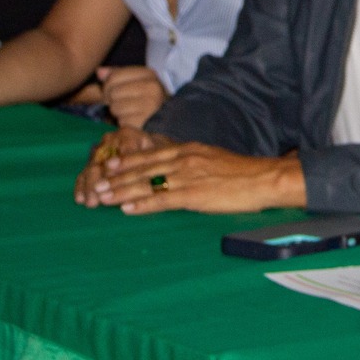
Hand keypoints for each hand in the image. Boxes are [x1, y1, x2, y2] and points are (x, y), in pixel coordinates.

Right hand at [74, 127, 150, 202]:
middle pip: (102, 161)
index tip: (114, 185)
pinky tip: (79, 199)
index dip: (119, 168)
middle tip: (97, 199)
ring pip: (92, 168)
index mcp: (128, 135)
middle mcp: (110, 139)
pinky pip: (84, 173)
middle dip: (99, 181)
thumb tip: (140, 184)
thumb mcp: (158, 158)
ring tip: (90, 203)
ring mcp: (99, 149)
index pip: (123, 151)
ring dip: (89, 186)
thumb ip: (148, 166)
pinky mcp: (92, 160)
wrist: (145, 149)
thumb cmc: (155, 157)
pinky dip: (82, 186)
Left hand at [77, 132, 305, 214]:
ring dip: (121, 191)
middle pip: (142, 168)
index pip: (149, 154)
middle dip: (115, 177)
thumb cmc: (241, 172)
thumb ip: (189, 160)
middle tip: (94, 183)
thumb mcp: (211, 157)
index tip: (106, 164)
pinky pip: (163, 200)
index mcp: (187, 150)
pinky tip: (127, 209)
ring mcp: (188, 177)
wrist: (264, 178)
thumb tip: (172, 164)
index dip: (125, 161)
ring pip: (147, 183)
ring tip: (101, 197)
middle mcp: (183, 159)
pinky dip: (143, 204)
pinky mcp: (195, 195)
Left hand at [96, 65, 167, 129]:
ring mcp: (151, 105)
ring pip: (115, 107)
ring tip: (130, 112)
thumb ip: (116, 74)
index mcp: (149, 74)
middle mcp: (153, 88)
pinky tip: (134, 121)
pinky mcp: (147, 122)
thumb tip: (99, 72)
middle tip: (122, 104)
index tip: (113, 91)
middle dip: (112, 100)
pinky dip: (124, 123)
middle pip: (113, 92)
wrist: (171, 120)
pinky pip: (122, 122)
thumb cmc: (147, 98)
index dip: (107, 86)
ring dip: (118, 113)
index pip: (114, 76)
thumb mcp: (135, 81)